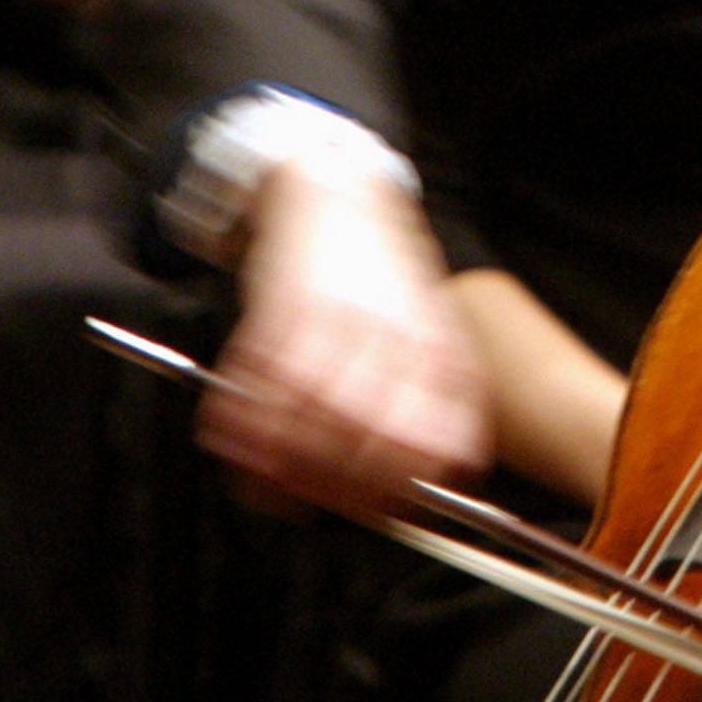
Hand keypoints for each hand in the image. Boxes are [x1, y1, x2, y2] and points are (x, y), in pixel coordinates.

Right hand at [205, 158, 491, 519]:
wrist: (334, 192)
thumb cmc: (385, 269)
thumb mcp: (437, 323)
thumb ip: (446, 391)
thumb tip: (455, 469)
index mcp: (434, 344)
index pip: (437, 436)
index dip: (413, 485)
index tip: (395, 509)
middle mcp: (388, 338)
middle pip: (371, 443)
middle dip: (347, 489)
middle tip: (332, 504)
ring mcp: (332, 326)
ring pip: (313, 425)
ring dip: (292, 469)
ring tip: (284, 488)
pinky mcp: (279, 315)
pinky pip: (260, 388)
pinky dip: (247, 429)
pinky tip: (246, 448)